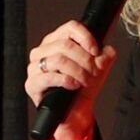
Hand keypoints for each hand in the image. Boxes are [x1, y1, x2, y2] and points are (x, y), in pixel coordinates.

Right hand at [26, 20, 116, 139]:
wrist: (76, 112)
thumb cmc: (83, 87)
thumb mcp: (99, 68)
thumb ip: (106, 56)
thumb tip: (107, 50)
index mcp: (56, 41)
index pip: (70, 27)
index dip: (85, 37)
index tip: (96, 51)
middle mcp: (43, 51)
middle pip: (65, 44)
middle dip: (85, 59)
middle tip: (94, 71)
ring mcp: (34, 67)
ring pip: (58, 59)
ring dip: (77, 71)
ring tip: (85, 80)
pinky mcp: (32, 84)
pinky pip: (48, 76)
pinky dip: (65, 80)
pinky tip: (74, 85)